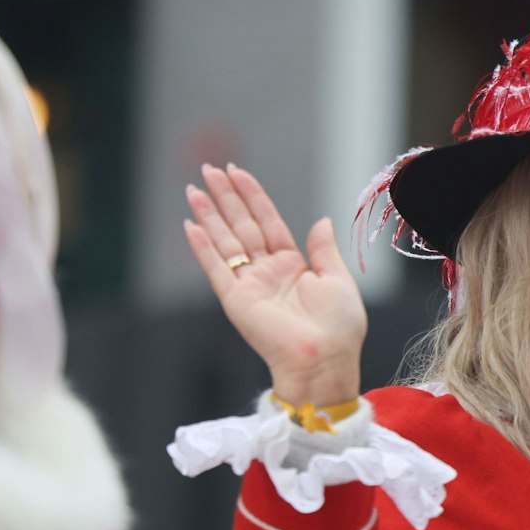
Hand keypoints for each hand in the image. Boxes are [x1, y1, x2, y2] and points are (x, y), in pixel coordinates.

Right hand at [184, 163, 366, 406]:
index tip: (237, 172)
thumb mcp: (337, 279)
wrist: (325, 359)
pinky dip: (203, 248)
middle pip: (242, 226)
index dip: (252, 196)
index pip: (267, 221)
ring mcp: (249, 284)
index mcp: (293, 265)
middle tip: (209, 170)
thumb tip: (321, 220)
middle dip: (226, 197)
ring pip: (226, 241)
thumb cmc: (338, 326)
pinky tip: (191, 226)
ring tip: (194, 190)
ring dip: (209, 215)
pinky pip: (216, 268)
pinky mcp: (236, 300)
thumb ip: (323, 249)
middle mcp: (267, 271)